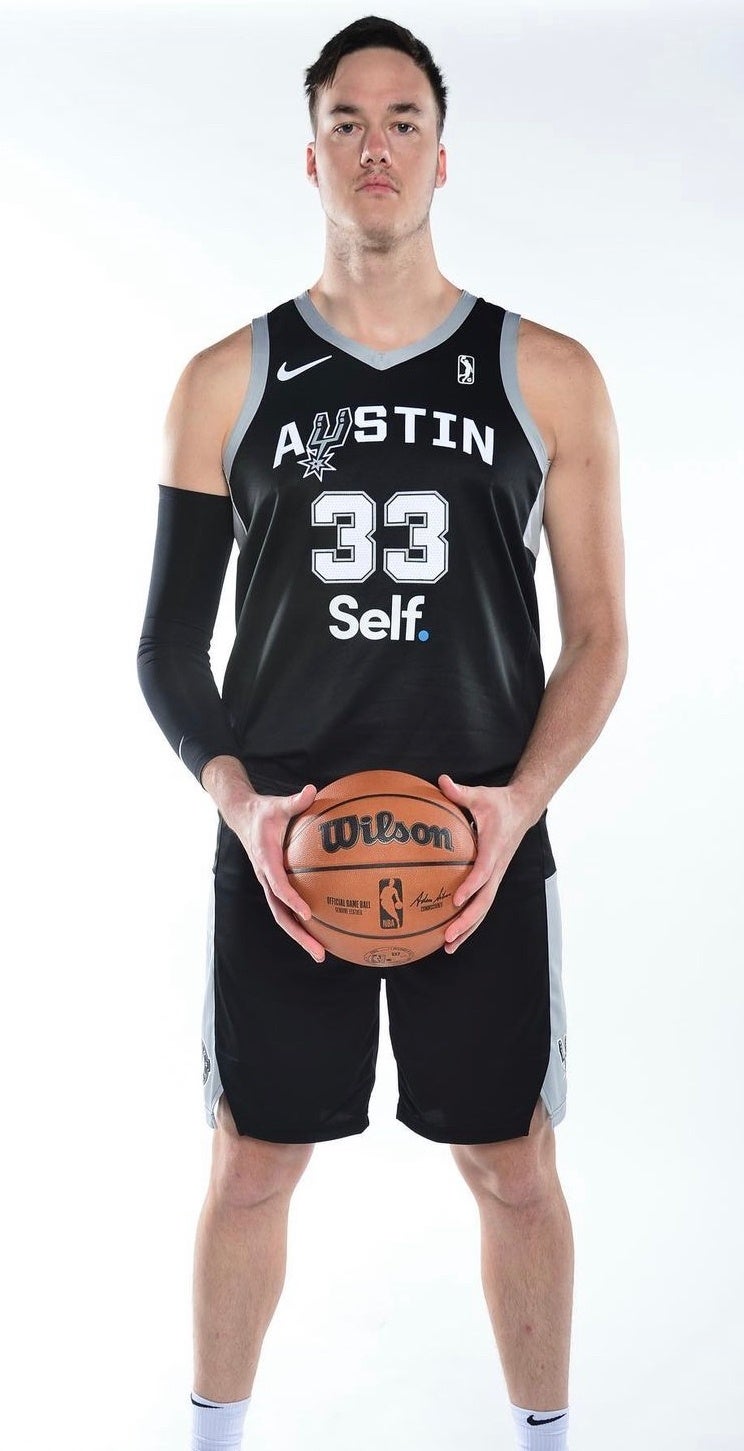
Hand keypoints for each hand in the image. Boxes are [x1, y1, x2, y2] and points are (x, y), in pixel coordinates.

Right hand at [227, 783, 325, 963]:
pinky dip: (301, 923)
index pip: (277, 885)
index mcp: (266, 860)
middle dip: (299, 935)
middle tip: (320, 953)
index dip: (292, 899)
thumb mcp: (278, 804)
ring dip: (301, 936)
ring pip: (283, 917)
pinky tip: (322, 931)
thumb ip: (295, 800)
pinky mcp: (274, 886)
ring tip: (322, 953)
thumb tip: (311, 790)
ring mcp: (269, 885)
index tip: (308, 913)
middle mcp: (266, 878)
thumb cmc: (264, 811)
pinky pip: (287, 909)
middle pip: (280, 914)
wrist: (242, 817)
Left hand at [437, 774, 532, 953]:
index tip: (455, 900)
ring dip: (467, 929)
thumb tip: (442, 781)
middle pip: (484, 901)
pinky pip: (481, 904)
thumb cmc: (498, 803)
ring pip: (483, 908)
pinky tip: (452, 935)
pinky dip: (469, 921)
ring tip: (448, 946)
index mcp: (494, 848)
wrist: (522, 810)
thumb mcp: (480, 795)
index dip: (471, 887)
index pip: (483, 872)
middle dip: (466, 921)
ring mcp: (496, 876)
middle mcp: (497, 868)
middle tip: (448, 936)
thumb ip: (460, 791)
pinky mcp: (493, 879)